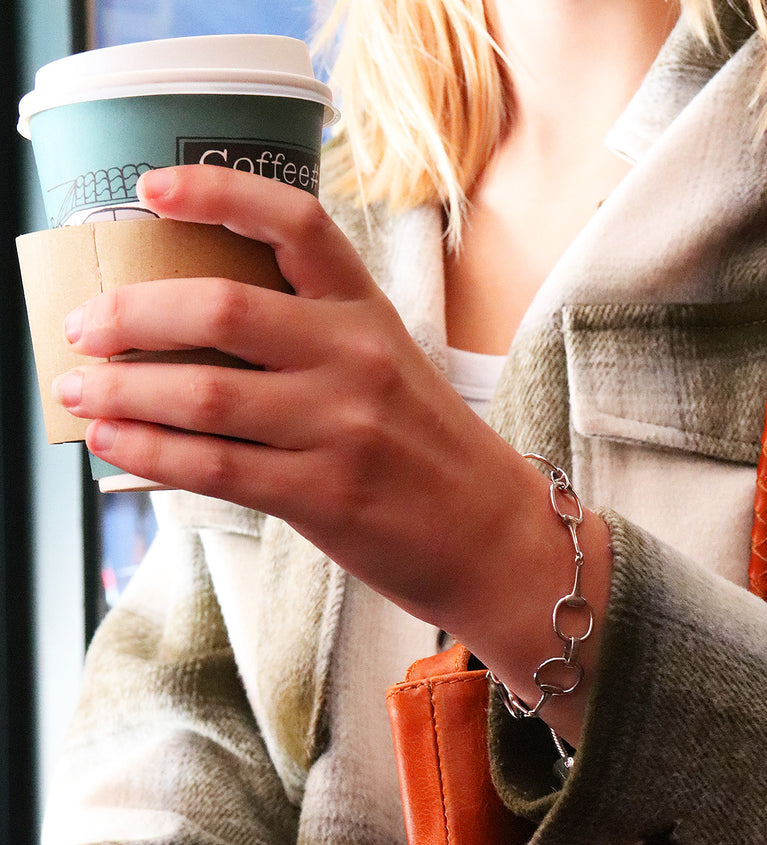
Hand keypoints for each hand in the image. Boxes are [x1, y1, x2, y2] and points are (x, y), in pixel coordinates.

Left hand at [53, 164, 610, 741]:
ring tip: (77, 388)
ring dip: (120, 388)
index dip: (218, 193)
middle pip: (221, 307)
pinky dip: (148, 451)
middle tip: (81, 323)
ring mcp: (341, 427)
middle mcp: (356, 358)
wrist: (492, 534)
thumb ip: (311, 345)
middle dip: (130, 312)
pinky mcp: (323, 494)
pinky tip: (113, 441)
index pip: (297, 225)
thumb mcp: (388, 370)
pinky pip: (212, 466)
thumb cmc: (432, 451)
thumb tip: (195, 343)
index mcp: (371, 314)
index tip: (151, 190)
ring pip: (202, 393)